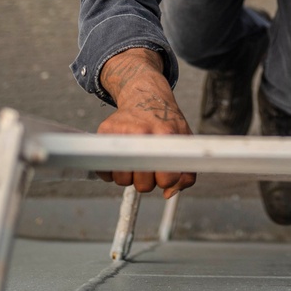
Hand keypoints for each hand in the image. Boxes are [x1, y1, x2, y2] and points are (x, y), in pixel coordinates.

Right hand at [95, 49, 196, 198]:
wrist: (145, 97)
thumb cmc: (166, 122)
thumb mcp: (184, 141)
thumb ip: (186, 171)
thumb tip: (169, 193)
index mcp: (165, 135)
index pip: (166, 179)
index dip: (166, 180)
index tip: (165, 173)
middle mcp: (142, 133)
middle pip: (143, 185)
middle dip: (148, 180)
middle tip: (150, 164)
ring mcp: (122, 132)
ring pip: (122, 180)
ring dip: (129, 176)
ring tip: (136, 159)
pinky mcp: (104, 132)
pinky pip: (104, 170)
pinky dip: (111, 171)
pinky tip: (122, 158)